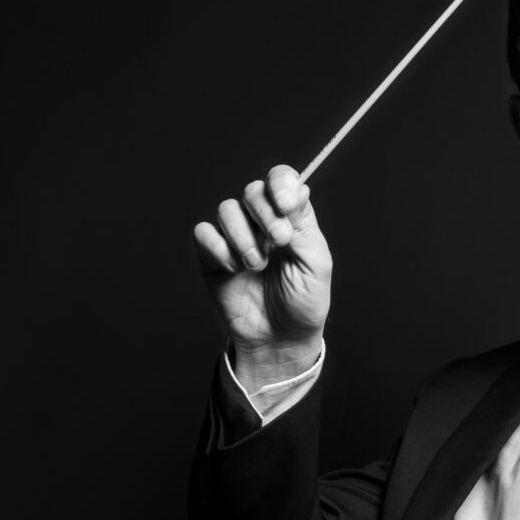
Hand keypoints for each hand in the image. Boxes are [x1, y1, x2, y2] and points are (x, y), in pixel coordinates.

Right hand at [193, 164, 332, 384]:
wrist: (280, 339)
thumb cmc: (303, 302)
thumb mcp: (316, 264)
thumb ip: (304, 226)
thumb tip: (298, 189)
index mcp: (291, 218)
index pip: (282, 180)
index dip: (281, 183)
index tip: (287, 204)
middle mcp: (261, 221)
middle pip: (253, 190)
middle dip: (265, 213)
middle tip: (279, 241)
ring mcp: (235, 236)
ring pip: (227, 209)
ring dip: (243, 236)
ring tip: (257, 265)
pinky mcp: (211, 255)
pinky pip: (204, 232)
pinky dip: (219, 248)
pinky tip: (234, 270)